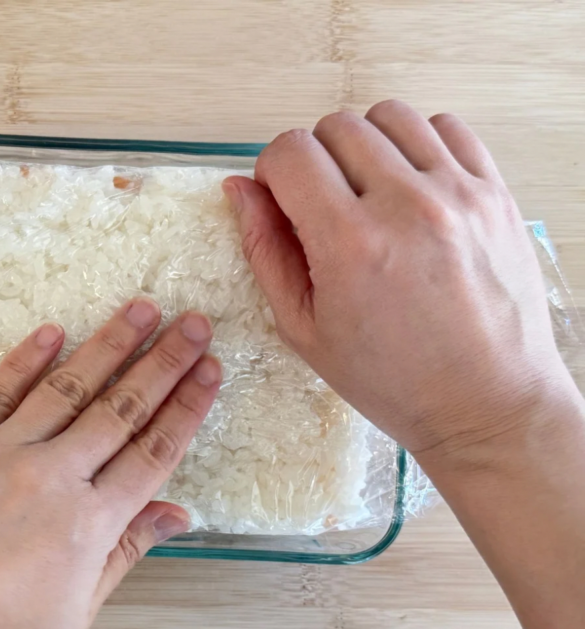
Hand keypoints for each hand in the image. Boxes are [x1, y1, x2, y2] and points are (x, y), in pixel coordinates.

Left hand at [0, 300, 220, 628]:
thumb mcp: (71, 615)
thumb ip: (123, 554)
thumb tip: (176, 514)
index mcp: (88, 524)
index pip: (153, 453)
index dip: (187, 409)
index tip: (211, 370)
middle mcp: (51, 476)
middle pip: (120, 409)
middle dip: (164, 363)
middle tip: (195, 322)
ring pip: (65, 388)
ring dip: (108, 345)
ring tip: (141, 309)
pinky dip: (25, 360)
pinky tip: (53, 332)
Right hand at [222, 100, 575, 464]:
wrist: (485, 404)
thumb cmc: (393, 379)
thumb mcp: (304, 329)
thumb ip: (266, 251)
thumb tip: (240, 190)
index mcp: (349, 245)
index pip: (291, 152)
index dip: (272, 172)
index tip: (282, 200)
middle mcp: (406, 207)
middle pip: (336, 126)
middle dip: (315, 158)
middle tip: (322, 203)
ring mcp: (458, 194)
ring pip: (390, 116)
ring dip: (365, 144)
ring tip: (368, 190)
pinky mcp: (495, 193)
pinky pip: (447, 128)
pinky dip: (418, 144)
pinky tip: (411, 185)